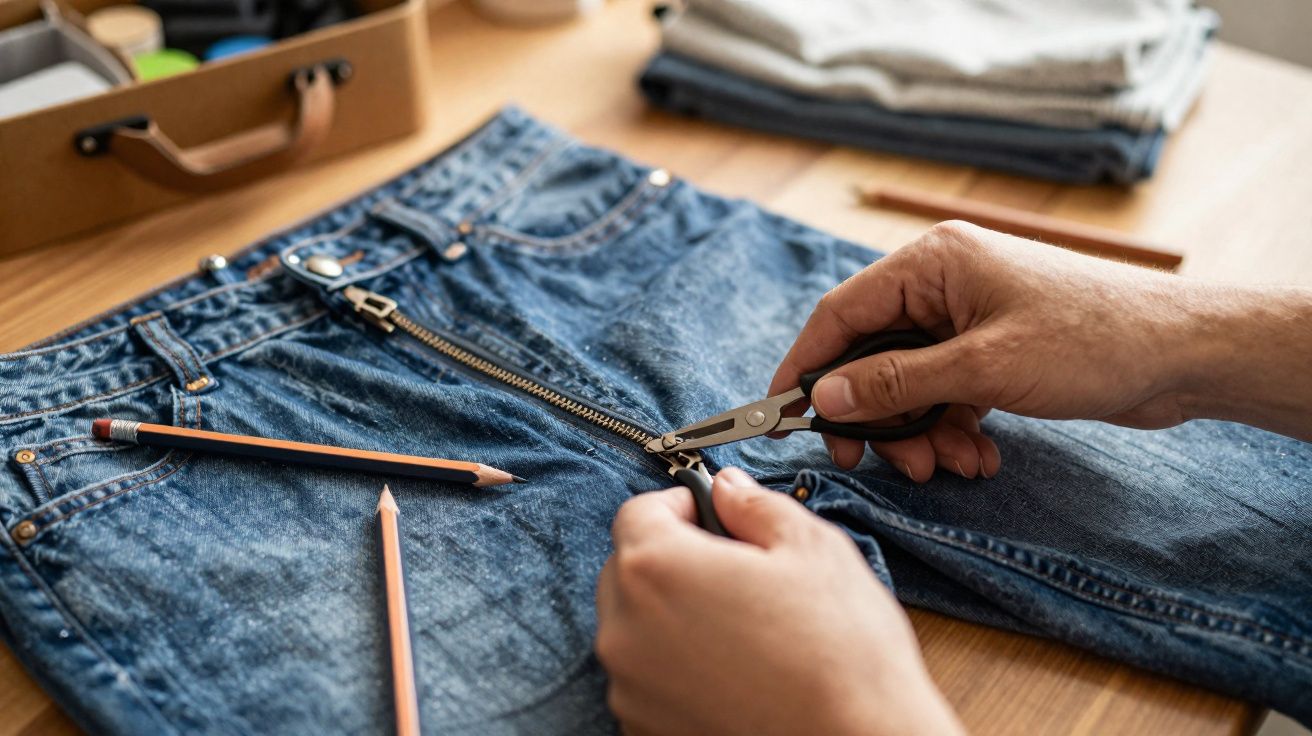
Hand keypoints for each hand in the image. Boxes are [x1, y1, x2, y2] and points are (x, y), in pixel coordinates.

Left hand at [595, 468, 962, 735]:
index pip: (637, 513)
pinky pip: (647, 680)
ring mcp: (630, 688)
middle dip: (672, 559)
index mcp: (657, 569)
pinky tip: (734, 671)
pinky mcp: (645, 730)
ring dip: (672, 616)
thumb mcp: (813, 550)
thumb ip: (756, 507)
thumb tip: (729, 490)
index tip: (713, 515)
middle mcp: (626, 630)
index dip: (679, 505)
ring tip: (741, 627)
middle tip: (733, 570)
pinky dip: (677, 668)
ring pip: (636, 627)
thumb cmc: (841, 654)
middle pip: (628, 570)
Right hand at [769, 221, 1311, 480]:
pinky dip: (952, 429)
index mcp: (932, 263)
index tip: (780, 414)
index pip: (842, 313)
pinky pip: (945, 395)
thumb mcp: (983, 367)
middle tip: (871, 461)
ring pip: (908, 384)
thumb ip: (896, 383)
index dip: (806, 365)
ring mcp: (967, 318)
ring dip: (919, 432)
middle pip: (872, 355)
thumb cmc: (1091, 340)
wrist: (1183, 356)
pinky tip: (980, 455)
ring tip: (949, 464)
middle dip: (876, 415)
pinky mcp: (991, 352)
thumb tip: (826, 398)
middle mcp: (943, 284)